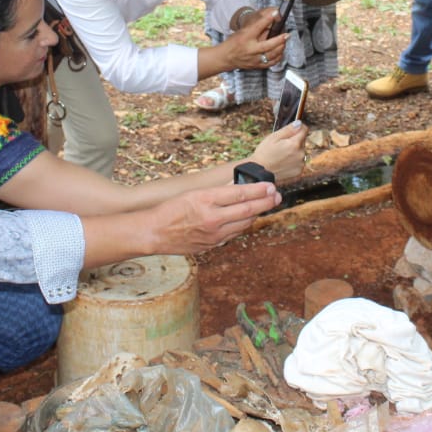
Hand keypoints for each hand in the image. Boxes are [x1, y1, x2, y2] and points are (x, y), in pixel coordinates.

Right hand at [148, 182, 281, 253]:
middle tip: (277, 196)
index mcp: (206, 200)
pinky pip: (233, 233)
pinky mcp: (213, 245)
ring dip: (257, 214)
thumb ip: (217, 191)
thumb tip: (239, 186)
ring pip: (244, 224)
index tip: (271, 186)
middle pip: (248, 210)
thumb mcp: (194, 193)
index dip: (259, 190)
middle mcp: (212, 218)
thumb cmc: (172, 209)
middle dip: (266, 202)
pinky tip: (246, 218)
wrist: (155, 233)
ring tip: (265, 205)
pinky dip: (242, 224)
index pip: (240, 194)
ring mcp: (214, 234)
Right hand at [220, 12, 286, 71]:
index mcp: (245, 37)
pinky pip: (271, 63)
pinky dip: (278, 57)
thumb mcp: (243, 31)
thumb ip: (257, 27)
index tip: (275, 13)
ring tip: (284, 42)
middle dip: (279, 40)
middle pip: (267, 45)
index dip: (267, 19)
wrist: (226, 57)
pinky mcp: (257, 66)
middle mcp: (250, 49)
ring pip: (271, 55)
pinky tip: (280, 51)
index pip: (257, 27)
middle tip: (287, 34)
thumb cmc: (234, 43)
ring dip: (281, 48)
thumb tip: (272, 20)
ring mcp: (254, 59)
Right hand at [246, 120, 307, 180]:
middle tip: (281, 145)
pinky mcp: (299, 171)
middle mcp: (301, 154)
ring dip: (294, 151)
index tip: (292, 129)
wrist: (260, 172)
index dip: (298, 127)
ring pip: (301, 151)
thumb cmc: (264, 153)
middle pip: (302, 141)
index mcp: (295, 144)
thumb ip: (288, 129)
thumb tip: (299, 123)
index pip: (304, 130)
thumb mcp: (273, 137)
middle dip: (294, 140)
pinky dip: (293, 160)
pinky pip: (299, 161)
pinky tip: (283, 162)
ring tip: (281, 155)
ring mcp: (301, 163)